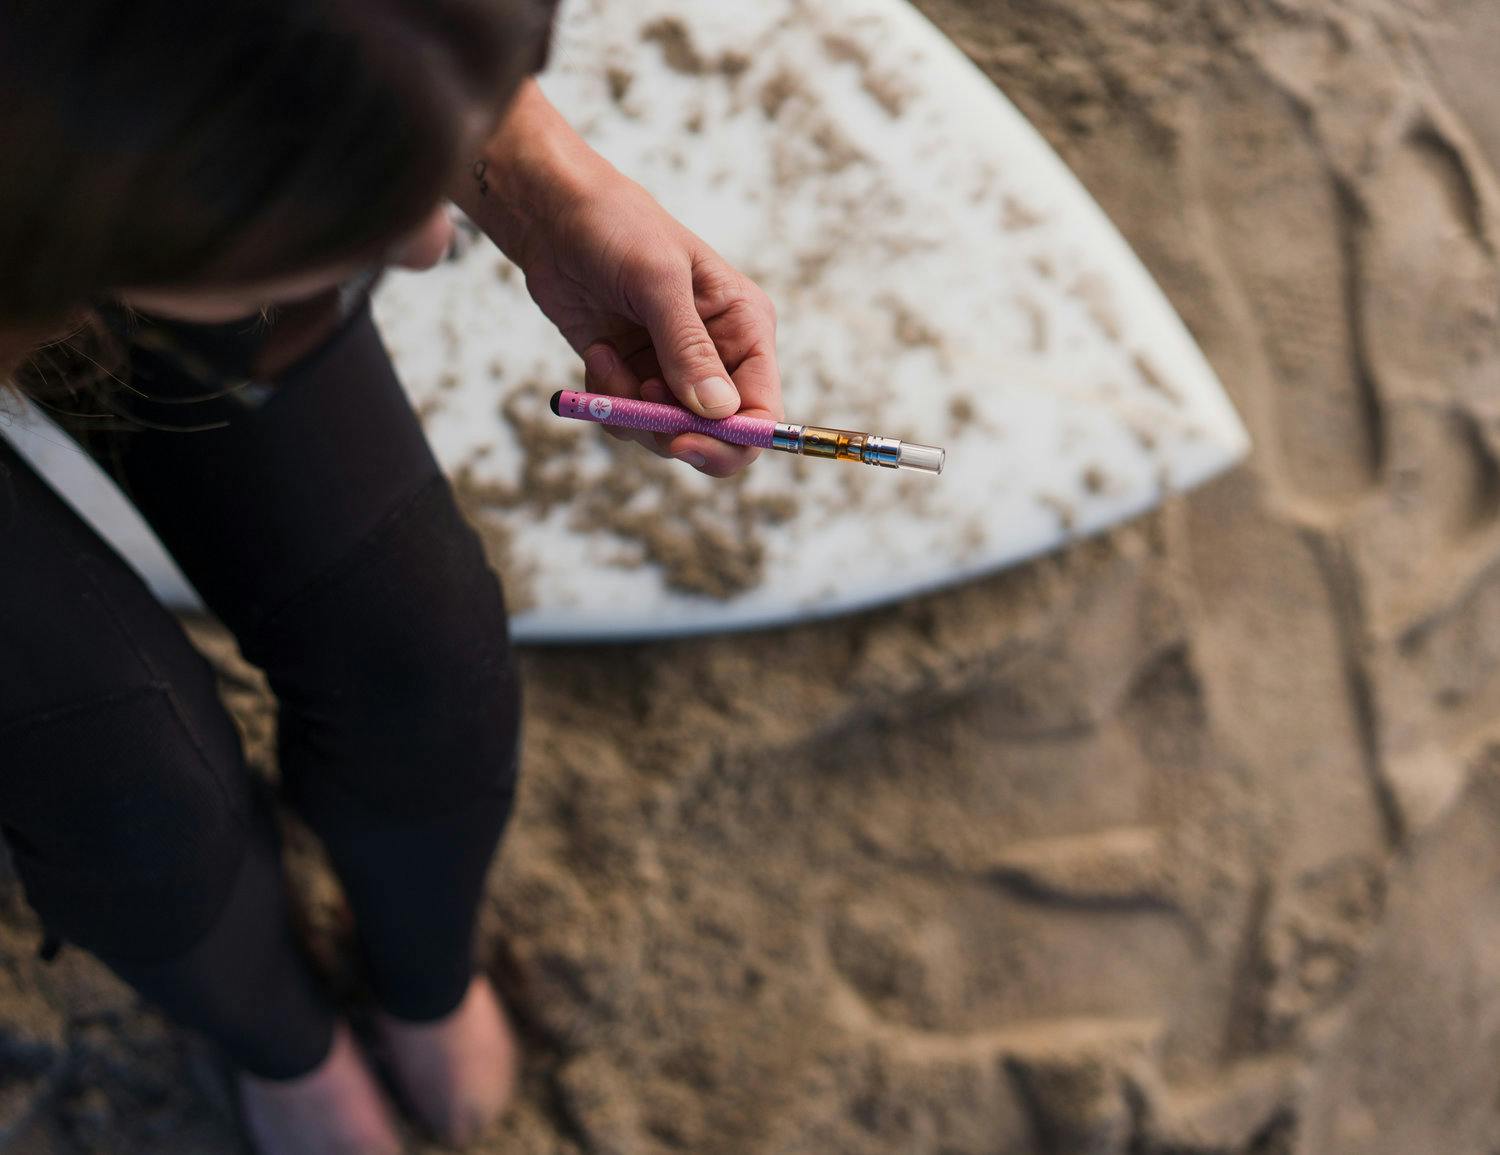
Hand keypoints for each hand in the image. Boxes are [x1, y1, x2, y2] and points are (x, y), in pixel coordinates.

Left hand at [454, 83, 781, 476]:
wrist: (554, 216)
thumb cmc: (617, 227)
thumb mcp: (656, 282)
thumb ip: (688, 349)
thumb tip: (718, 412)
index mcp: (745, 327)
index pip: (762, 409)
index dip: (732, 439)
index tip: (683, 442)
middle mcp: (719, 355)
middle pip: (720, 435)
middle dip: (674, 432)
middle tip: (637, 414)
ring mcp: (675, 370)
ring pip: (668, 433)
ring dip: (631, 410)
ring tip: (605, 359)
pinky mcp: (635, 376)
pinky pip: (630, 419)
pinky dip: (609, 400)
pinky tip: (596, 354)